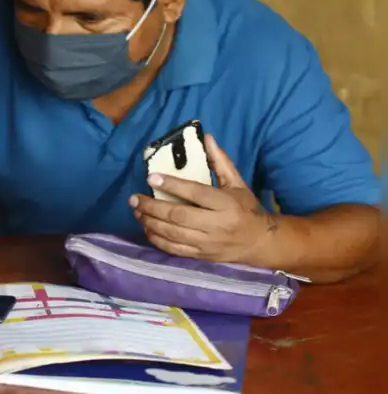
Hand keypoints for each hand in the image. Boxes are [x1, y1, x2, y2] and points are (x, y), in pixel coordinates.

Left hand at [130, 134, 278, 264]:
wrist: (259, 242)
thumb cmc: (245, 208)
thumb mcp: (237, 183)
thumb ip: (220, 162)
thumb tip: (206, 138)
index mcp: (226, 204)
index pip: (195, 193)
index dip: (172, 185)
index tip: (151, 177)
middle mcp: (216, 225)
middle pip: (178, 216)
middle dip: (152, 207)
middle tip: (134, 198)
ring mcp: (207, 243)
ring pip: (173, 234)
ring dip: (150, 222)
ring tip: (136, 211)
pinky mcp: (201, 255)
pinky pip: (175, 249)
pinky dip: (157, 240)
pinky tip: (147, 228)